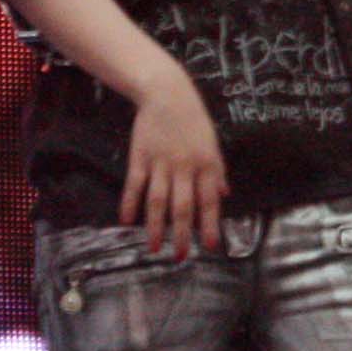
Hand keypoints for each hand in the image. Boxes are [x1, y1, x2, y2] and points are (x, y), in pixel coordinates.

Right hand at [120, 73, 225, 258]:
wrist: (167, 93)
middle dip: (182, 234)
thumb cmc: (194, 120)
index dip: (210, 224)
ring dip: (155, 226)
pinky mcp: (140, 157)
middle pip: (183, 206)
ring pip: (158, 201)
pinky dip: (129, 203)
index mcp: (206, 164)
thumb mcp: (212, 144)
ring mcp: (160, 163)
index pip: (209, 200)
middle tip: (180, 257)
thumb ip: (217, 171)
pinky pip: (134, 185)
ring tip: (153, 248)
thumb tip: (225, 195)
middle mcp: (184, 167)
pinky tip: (126, 221)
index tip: (211, 246)